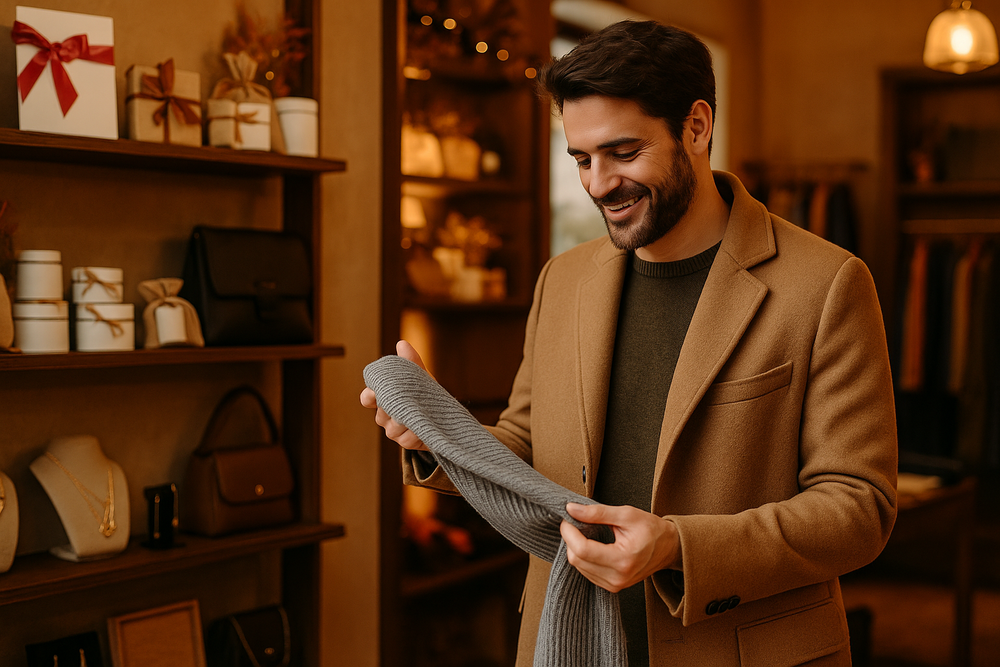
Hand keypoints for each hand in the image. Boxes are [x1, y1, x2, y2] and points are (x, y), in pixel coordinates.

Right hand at [360, 340, 429, 450]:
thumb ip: (411, 362)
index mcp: (386, 398)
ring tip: (420, 415)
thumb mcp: (421, 376)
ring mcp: (394, 430)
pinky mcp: (406, 442)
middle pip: (380, 414)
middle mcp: (386, 415)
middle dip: (394, 408)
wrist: (446, 416)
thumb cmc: (428, 395)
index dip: (369, 396)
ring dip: (406, 421)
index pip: (367, 398)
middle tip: (407, 402)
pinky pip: (405, 440)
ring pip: (392, 428)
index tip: (374, 394)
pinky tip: (424, 428)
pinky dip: (416, 433)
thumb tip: (401, 343)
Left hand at [560, 502, 680, 592]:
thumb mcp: (626, 514)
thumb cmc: (650, 529)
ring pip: (578, 567)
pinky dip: (583, 557)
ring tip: (586, 532)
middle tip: (575, 521)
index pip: (582, 549)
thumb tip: (571, 509)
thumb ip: (597, 512)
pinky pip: (586, 572)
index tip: (567, 518)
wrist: (669, 548)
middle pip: (577, 560)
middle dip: (570, 539)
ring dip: (575, 548)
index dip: (569, 532)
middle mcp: (617, 577)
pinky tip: (591, 545)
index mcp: (623, 559)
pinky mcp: (612, 587)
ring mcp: (614, 585)